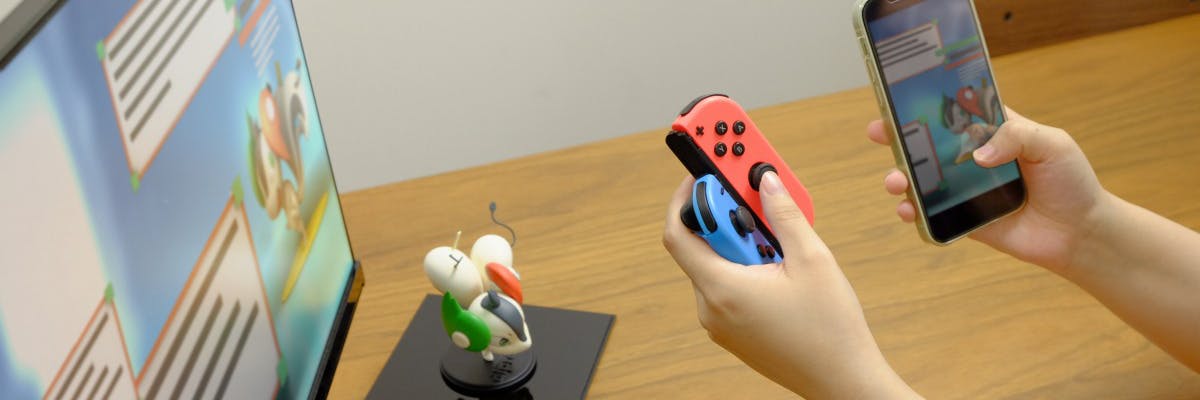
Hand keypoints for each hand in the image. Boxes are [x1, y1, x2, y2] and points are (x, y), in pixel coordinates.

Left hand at [662, 172, 918, 398]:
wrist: (842, 382)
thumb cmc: (830, 329)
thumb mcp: (812, 259)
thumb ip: (784, 214)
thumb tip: (765, 180)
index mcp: (722, 288)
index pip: (678, 232)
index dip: (686, 198)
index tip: (705, 175)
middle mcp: (710, 308)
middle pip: (700, 247)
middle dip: (726, 219)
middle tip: (757, 201)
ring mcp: (718, 324)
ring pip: (715, 267)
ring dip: (740, 244)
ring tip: (778, 243)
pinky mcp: (731, 332)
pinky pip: (725, 287)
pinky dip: (743, 268)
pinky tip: (777, 268)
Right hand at [868, 108, 1111, 274]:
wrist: (1078, 232)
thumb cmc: (1070, 181)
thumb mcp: (1051, 144)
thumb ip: (1015, 136)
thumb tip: (976, 155)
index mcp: (992, 131)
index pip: (955, 111)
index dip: (927, 104)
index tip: (899, 99)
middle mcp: (973, 157)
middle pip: (928, 143)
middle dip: (899, 138)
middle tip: (878, 133)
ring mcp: (966, 189)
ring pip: (923, 179)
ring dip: (901, 177)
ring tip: (895, 181)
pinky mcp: (964, 219)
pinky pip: (931, 214)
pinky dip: (913, 211)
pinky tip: (908, 209)